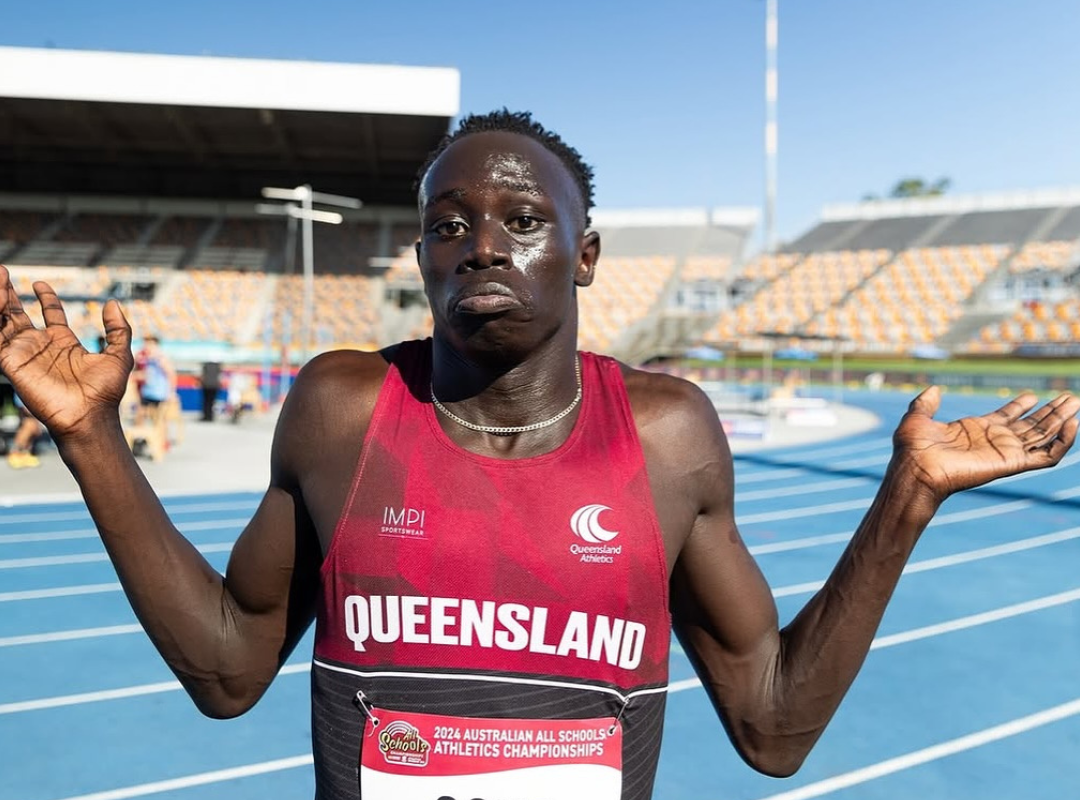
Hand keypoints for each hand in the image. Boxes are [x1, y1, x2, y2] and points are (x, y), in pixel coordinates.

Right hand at [0, 265, 133, 438]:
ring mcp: (25, 354)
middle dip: (10, 293)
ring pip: (4, 321)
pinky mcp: (12, 364)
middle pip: (20, 314)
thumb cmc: (105, 392)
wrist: (89, 416)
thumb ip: (118, 329)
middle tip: (3, 272)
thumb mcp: (118, 355)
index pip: (50, 314)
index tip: (39, 283)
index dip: (45, 298)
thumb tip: (113, 303)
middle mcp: (41, 347)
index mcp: (64, 343)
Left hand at [893, 385, 1079, 504]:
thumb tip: (933, 389)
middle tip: (1068, 397)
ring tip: (1075, 403)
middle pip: (1030, 425)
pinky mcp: (1012, 462)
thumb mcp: (917, 417)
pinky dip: (1063, 441)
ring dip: (1061, 420)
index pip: (1006, 417)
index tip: (1033, 395)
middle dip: (1049, 411)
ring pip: (1043, 436)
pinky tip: (1072, 423)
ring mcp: (1005, 452)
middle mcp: (994, 441)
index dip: (1020, 406)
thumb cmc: (912, 448)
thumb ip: (925, 403)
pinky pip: (1047, 455)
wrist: (915, 469)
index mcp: (975, 430)